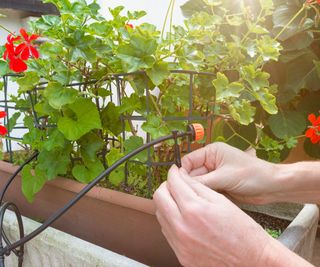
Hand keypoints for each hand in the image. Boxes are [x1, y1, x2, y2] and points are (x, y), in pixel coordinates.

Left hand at [153, 165, 273, 266]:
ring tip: (180, 200)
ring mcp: (179, 243)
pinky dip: (171, 219)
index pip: (173, 183)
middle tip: (176, 183)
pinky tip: (183, 217)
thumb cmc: (243, 232)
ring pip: (160, 214)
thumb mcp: (221, 201)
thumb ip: (198, 187)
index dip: (173, 173)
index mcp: (195, 210)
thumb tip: (182, 177)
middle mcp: (182, 227)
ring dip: (167, 203)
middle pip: (159, 197)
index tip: (175, 170)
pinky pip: (166, 231)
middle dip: (166, 186)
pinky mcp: (180, 254)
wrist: (252, 262)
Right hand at [181, 142, 280, 204]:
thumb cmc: (253, 175)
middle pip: (192, 173)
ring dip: (197, 191)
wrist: (272, 187)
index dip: (181, 172)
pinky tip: (203, 203)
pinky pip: (206, 191)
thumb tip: (182, 183)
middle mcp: (211, 162)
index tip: (174, 185)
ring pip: (198, 184)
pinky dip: (205, 196)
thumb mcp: (224, 176)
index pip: (188, 160)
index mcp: (212, 152)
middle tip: (182, 197)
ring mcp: (216, 174)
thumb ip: (202, 181)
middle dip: (189, 184)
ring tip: (193, 201)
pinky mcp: (220, 185)